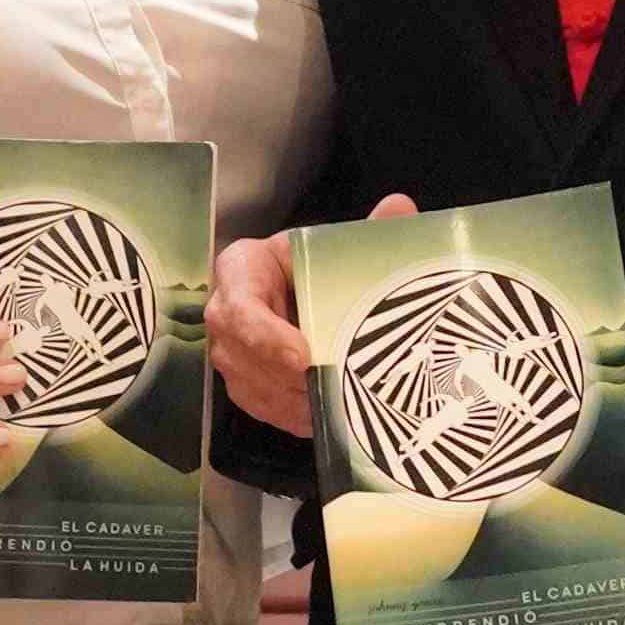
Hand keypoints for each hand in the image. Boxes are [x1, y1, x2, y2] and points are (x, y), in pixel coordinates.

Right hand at [210, 194, 414, 435]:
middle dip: (283, 379)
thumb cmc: (315, 264)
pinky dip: (291, 416)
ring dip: (289, 401)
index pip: (241, 306)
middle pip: (240, 354)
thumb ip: (367, 231)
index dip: (267, 336)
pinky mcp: (241, 382)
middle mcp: (224, 312)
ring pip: (249, 385)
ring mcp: (228, 350)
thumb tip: (400, 206)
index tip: (304, 356)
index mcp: (241, 268)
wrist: (303, 287)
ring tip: (330, 407)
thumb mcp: (336, 245)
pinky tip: (322, 418)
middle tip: (325, 392)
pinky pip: (260, 407)